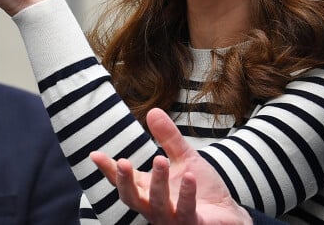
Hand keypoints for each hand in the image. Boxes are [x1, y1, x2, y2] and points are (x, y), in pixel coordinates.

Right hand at [91, 108, 251, 224]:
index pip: (124, 181)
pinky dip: (187, 193)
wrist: (229, 214)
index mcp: (149, 191)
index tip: (95, 154)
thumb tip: (152, 110)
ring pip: (159, 205)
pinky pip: (187, 211)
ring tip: (159, 159)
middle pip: (133, 199)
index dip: (108, 169)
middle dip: (125, 182)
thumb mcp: (183, 158)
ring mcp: (173, 220)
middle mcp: (156, 208)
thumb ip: (168, 138)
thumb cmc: (201, 189)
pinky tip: (189, 176)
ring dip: (157, 183)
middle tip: (122, 162)